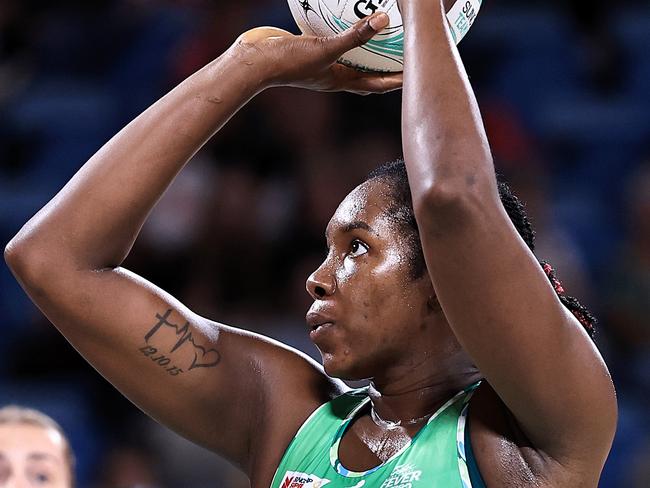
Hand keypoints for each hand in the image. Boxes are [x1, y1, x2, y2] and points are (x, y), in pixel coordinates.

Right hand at [233, 12, 401, 94]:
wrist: (254, 62)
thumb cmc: (289, 62)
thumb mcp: (325, 48)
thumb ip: (354, 35)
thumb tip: (383, 20)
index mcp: (340, 82)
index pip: (376, 85)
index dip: (397, 81)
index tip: (418, 74)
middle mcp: (333, 76)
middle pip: (367, 74)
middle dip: (386, 68)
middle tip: (404, 54)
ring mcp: (320, 64)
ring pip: (350, 58)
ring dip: (365, 50)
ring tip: (381, 34)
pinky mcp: (308, 50)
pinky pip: (332, 41)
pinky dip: (343, 33)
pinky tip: (346, 16)